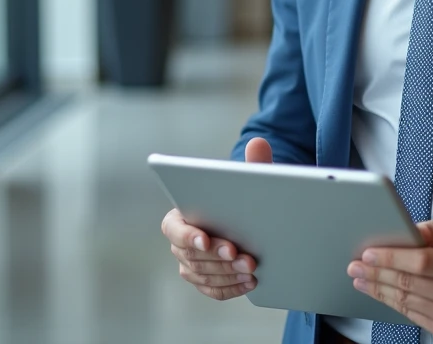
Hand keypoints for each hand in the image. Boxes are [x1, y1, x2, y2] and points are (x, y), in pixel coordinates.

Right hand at [161, 138, 273, 299]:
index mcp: (180, 215)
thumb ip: (252, 164)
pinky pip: (213, 290)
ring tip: (252, 268)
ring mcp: (190, 264)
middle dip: (219, 257)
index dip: (188, 236)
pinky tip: (251, 282)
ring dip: (229, 273)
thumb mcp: (248, 180)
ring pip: (204, 274)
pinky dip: (231, 287)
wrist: (249, 220)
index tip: (206, 239)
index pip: (174, 229)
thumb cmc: (242, 197)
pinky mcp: (205, 280)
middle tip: (243, 256)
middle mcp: (180, 243)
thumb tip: (258, 142)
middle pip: (192, 256)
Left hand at [348, 214, 432, 339]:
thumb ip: (430, 229)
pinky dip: (393, 303)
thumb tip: (400, 232)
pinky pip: (413, 315)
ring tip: (361, 279)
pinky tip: (380, 292)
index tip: (368, 254)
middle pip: (408, 284)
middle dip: (377, 274)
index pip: (420, 263)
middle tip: (355, 266)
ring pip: (406, 302)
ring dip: (379, 290)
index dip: (391, 258)